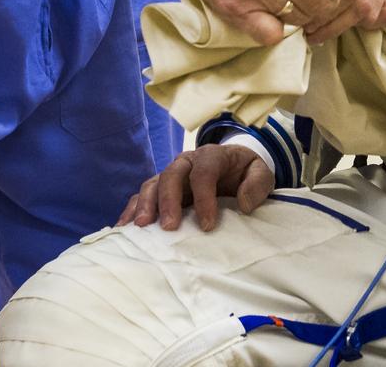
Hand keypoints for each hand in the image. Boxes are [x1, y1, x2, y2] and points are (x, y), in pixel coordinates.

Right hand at [117, 144, 272, 231]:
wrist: (235, 166)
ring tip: (140, 228)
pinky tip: (124, 228)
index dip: (204, 197)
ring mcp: (172, 174)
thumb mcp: (261, 174)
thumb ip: (257, 184)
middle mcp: (188, 161)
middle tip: (169, 227)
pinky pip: (142, 195)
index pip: (204, 172)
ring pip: (153, 183)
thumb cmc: (246, 173)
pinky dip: (132, 210)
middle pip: (172, 174)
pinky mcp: (161, 188)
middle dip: (168, 200)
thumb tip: (245, 203)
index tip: (207, 225)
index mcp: (213, 156)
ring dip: (145, 205)